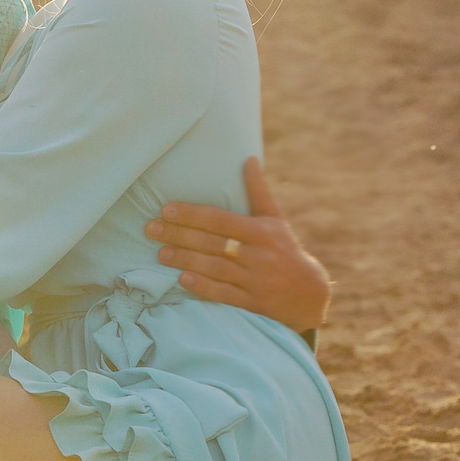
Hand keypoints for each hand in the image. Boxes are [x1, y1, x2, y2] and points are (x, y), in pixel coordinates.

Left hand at [146, 156, 332, 332]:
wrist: (309, 293)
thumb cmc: (284, 249)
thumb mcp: (275, 219)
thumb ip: (259, 191)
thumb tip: (249, 158)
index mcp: (261, 231)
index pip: (220, 220)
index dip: (192, 214)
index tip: (166, 209)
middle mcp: (258, 254)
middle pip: (212, 243)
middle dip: (179, 235)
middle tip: (151, 229)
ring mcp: (256, 280)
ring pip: (215, 268)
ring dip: (186, 260)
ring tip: (161, 253)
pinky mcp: (253, 302)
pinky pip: (225, 294)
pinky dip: (204, 287)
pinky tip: (183, 280)